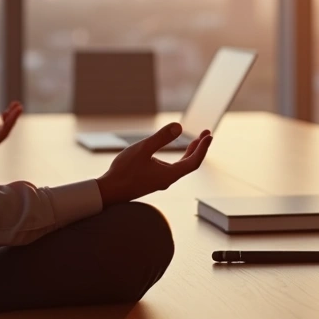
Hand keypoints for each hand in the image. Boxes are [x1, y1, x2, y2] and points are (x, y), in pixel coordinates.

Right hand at [95, 123, 212, 206]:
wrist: (109, 192)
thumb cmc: (124, 171)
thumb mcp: (143, 149)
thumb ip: (161, 138)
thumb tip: (180, 126)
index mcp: (169, 174)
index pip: (193, 162)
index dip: (203, 148)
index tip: (209, 135)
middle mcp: (167, 180)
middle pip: (190, 164)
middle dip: (199, 148)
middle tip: (206, 134)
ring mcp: (160, 181)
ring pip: (181, 167)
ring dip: (190, 153)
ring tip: (195, 141)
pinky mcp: (152, 181)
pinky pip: (172, 169)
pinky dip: (178, 158)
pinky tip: (173, 152)